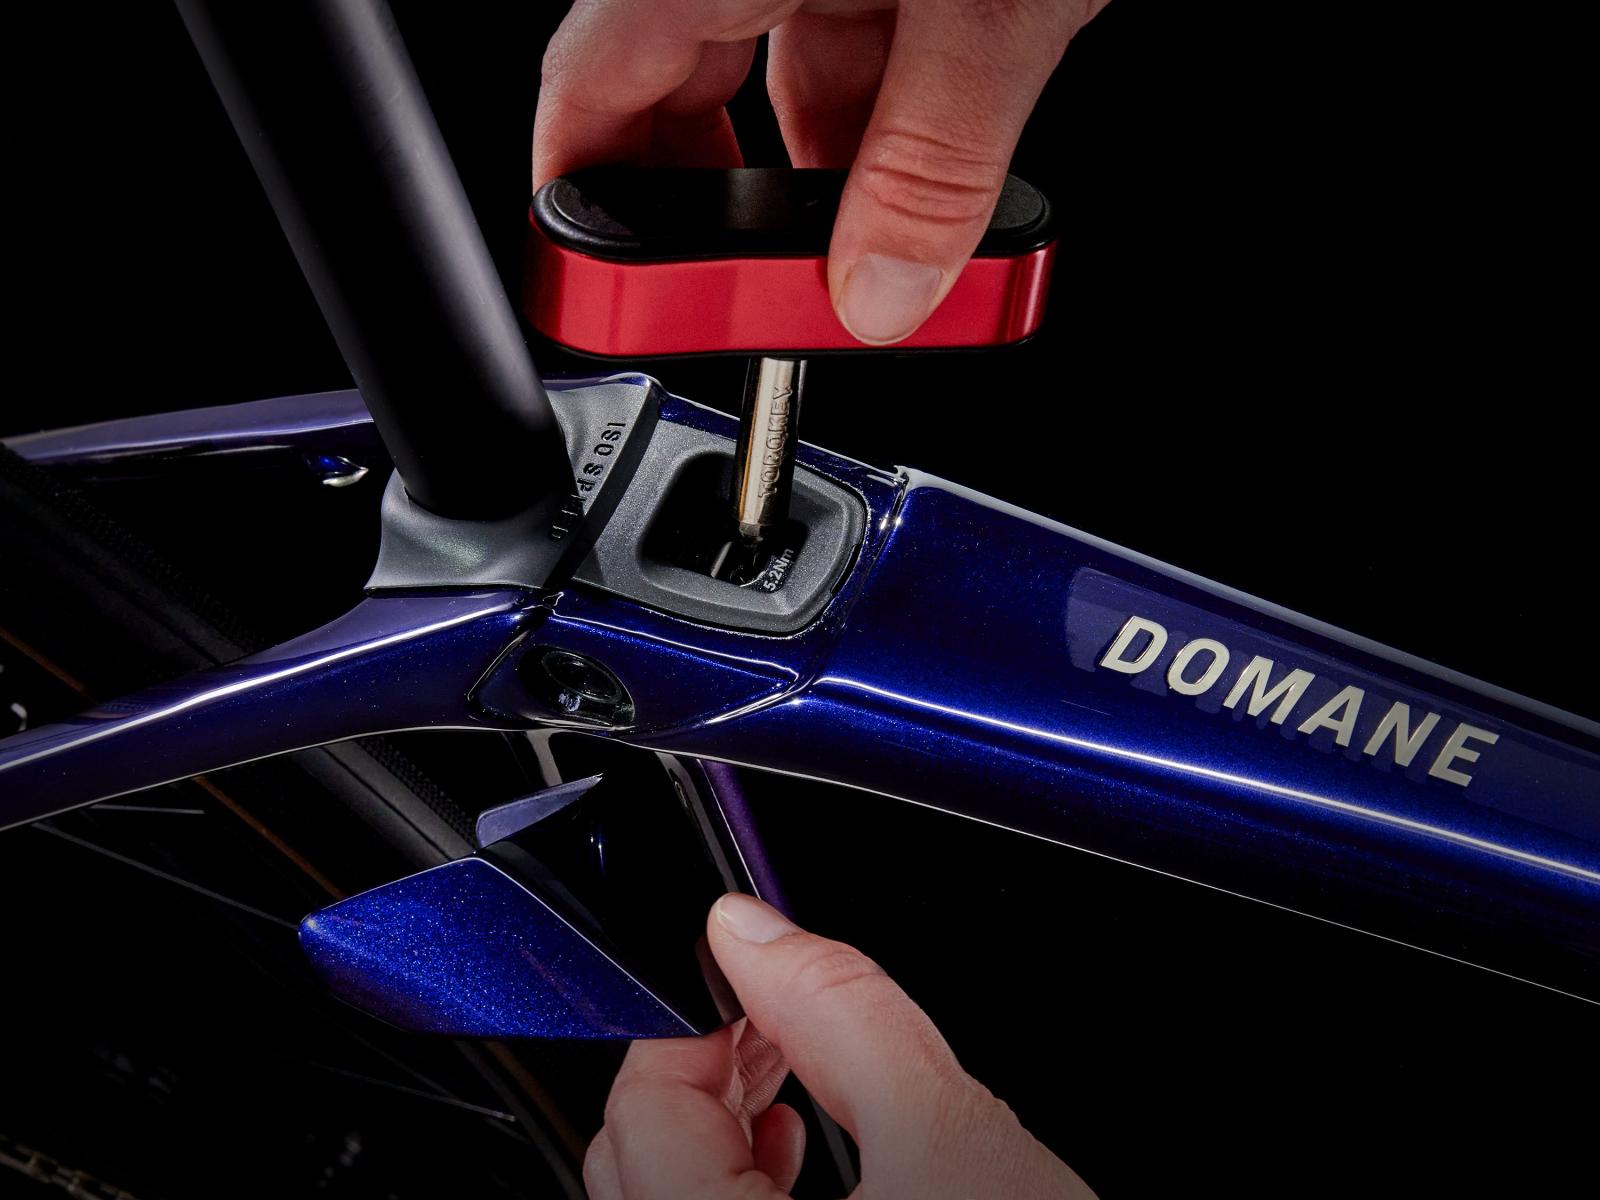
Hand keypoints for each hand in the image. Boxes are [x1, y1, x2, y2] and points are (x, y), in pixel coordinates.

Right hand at [533, 1, 1108, 345]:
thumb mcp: (993, 8)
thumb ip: (932, 165)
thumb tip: (881, 290)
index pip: (587, 89)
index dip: (582, 206)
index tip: (607, 295)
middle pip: (675, 85)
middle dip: (715, 208)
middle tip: (751, 293)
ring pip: (776, 63)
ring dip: (816, 170)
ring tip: (866, 248)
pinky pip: (849, 27)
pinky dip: (879, 106)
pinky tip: (921, 161)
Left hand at [584, 893, 1096, 1198]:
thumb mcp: (956, 1142)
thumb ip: (846, 1012)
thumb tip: (755, 932)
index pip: (644, 1105)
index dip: (698, 1020)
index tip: (754, 982)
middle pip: (636, 1159)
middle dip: (704, 1072)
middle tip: (774, 1019)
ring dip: (714, 1129)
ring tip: (784, 1079)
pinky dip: (735, 1190)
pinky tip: (791, 1157)